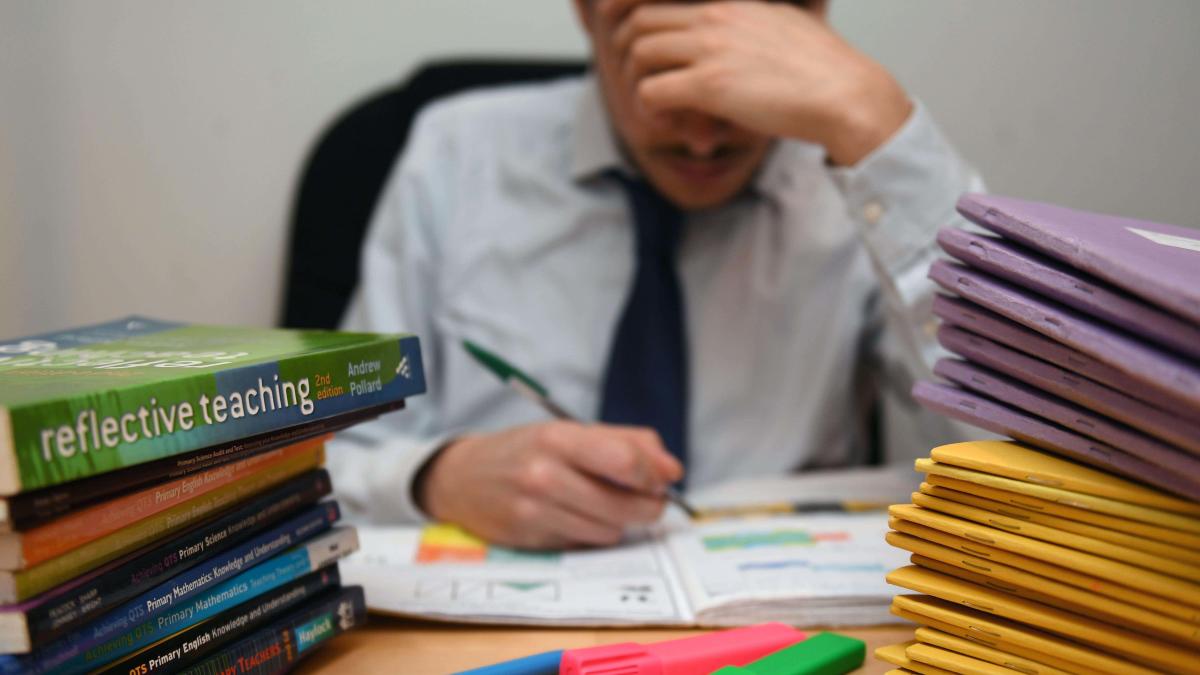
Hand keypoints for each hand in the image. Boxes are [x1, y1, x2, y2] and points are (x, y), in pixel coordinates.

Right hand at [415, 421, 683, 548]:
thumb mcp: (569, 431)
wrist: (462, 478)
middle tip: (649, 498)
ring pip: (611, 530)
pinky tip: (576, 516)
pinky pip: (586, 543)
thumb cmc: (525, 450)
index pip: (625, 462)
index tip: (663, 477)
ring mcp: (536, 511)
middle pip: (626, 504)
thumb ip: (625, 442)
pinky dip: (592, 533)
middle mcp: (544, 475)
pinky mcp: (532, 540)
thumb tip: (672, 470)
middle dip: (649, 505)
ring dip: (619, 521)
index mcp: (558, 438)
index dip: (654, 474)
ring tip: (603, 503)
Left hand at [607, 0, 912, 164]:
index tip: (646, 51)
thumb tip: (746, 36)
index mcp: (731, 0)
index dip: (644, 26)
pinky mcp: (709, 84)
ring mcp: (710, 47)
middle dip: (632, 55)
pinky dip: (650, 110)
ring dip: (639, 84)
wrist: (847, 95)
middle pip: (641, 22)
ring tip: (660, 109)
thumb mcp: (785, 24)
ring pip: (638, 54)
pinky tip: (670, 122)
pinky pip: (651, 92)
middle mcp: (716, 14)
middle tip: (646, 83)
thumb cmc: (823, 71)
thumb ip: (753, 23)